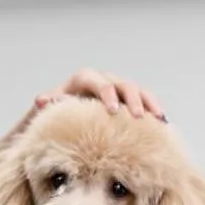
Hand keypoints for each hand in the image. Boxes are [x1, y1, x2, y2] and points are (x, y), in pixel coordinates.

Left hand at [0, 68, 166, 144]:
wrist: (61, 124)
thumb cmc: (52, 118)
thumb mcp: (45, 113)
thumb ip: (47, 107)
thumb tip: (41, 100)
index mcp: (81, 81)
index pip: (95, 80)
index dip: (106, 92)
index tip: (113, 110)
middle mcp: (102, 82)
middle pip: (121, 84)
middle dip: (132, 99)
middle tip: (138, 117)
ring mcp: (117, 92)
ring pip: (137, 91)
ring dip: (148, 103)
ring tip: (157, 119)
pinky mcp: (127, 103)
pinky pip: (144, 102)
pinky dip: (153, 111)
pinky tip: (163, 124)